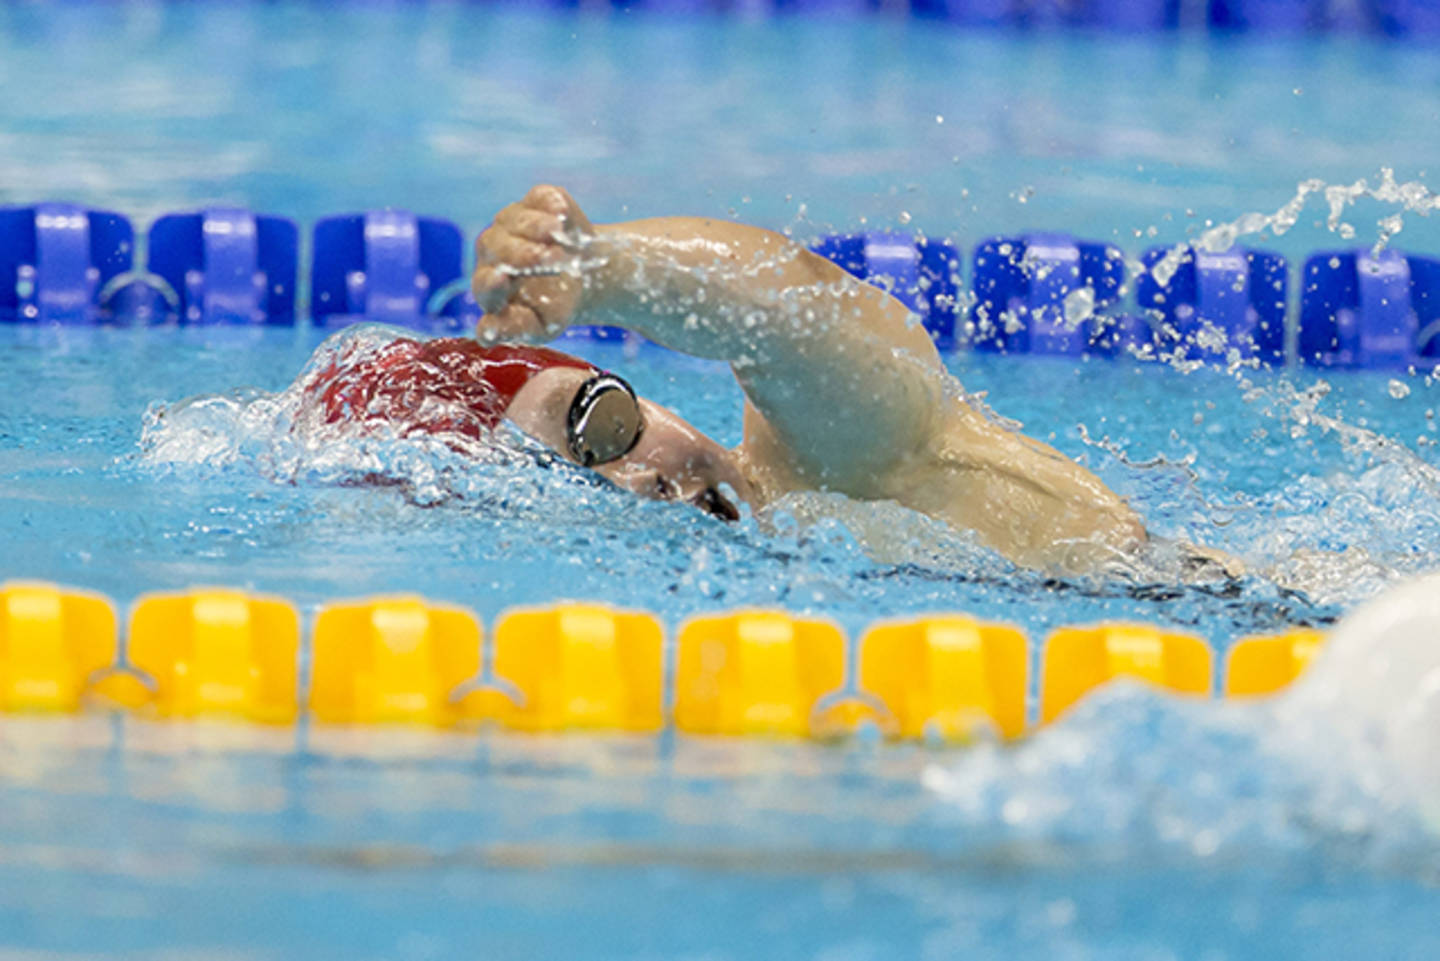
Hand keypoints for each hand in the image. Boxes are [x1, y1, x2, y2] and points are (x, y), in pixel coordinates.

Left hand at [471, 185, 596, 342]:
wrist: (583, 277)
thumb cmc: (555, 306)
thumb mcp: (540, 326)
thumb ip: (514, 329)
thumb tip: (486, 334)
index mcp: (489, 286)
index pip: (484, 285)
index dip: (492, 283)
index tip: (501, 279)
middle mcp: (493, 251)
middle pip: (498, 248)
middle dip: (527, 254)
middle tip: (556, 261)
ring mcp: (511, 222)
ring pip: (515, 220)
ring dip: (537, 228)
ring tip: (559, 237)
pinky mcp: (535, 202)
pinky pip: (539, 198)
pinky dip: (550, 203)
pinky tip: (560, 212)